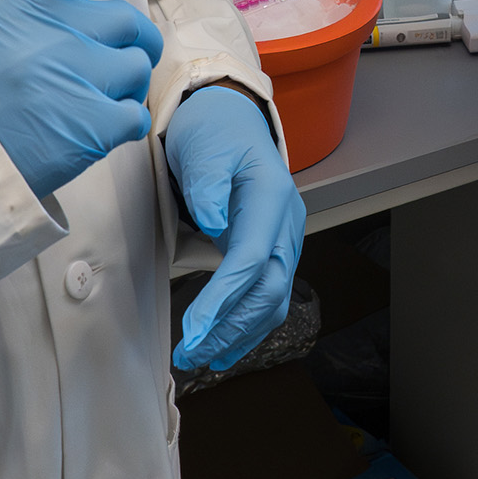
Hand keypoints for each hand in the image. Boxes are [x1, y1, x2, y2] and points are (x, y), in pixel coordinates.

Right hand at [0, 0, 177, 198]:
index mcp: (37, 4)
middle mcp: (60, 32)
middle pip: (130, 23)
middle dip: (136, 43)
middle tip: (121, 64)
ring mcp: (77, 75)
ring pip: (136, 69)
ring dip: (126, 88)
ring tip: (92, 103)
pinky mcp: (90, 124)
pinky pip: (135, 116)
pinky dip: (125, 124)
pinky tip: (96, 131)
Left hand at [168, 86, 305, 371]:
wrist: (229, 120)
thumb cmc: (215, 133)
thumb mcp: (204, 147)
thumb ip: (209, 183)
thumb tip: (215, 221)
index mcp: (273, 197)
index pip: (252, 259)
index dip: (224, 298)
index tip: (194, 329)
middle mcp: (287, 225)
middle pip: (268, 289)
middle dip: (230, 327)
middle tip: (191, 353)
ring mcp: (283, 240)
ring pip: (272, 300)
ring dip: (238, 334)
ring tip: (200, 359)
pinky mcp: (271, 252)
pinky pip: (267, 297)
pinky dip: (246, 327)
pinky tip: (223, 349)